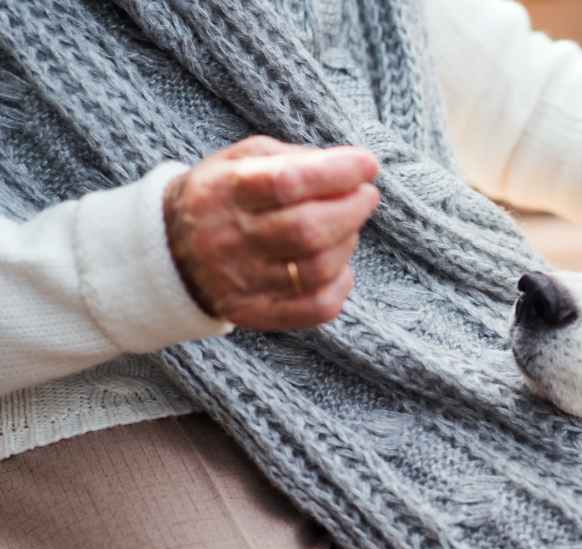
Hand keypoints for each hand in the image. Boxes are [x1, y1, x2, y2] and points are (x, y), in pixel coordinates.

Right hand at [164, 136, 379, 329]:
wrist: (169, 251)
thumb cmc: (224, 196)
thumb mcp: (243, 159)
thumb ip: (295, 158)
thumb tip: (353, 168)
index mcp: (226, 191)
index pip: (288, 182)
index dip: (337, 172)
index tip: (367, 165)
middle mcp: (231, 238)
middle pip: (308, 230)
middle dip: (352, 209)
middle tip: (365, 196)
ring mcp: (242, 281)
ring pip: (317, 269)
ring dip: (348, 243)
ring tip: (347, 227)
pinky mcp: (255, 313)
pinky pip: (315, 308)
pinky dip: (341, 285)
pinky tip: (339, 267)